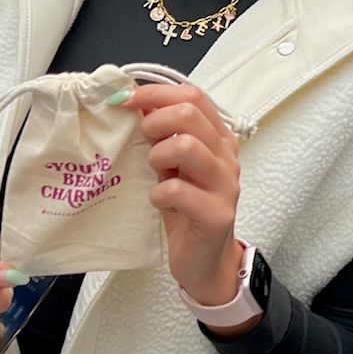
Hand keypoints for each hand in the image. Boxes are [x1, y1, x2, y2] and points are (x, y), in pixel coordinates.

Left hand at [121, 81, 242, 301]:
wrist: (205, 260)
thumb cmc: (185, 209)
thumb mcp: (171, 164)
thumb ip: (161, 134)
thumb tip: (135, 102)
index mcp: (218, 138)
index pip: (193, 96)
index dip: (156, 93)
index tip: (125, 100)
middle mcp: (226, 156)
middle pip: (190, 113)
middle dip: (155, 121)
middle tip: (143, 140)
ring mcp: (225, 185)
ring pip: (186, 146)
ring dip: (158, 156)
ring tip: (155, 173)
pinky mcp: (216, 214)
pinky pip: (178, 191)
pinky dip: (158, 195)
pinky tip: (159, 203)